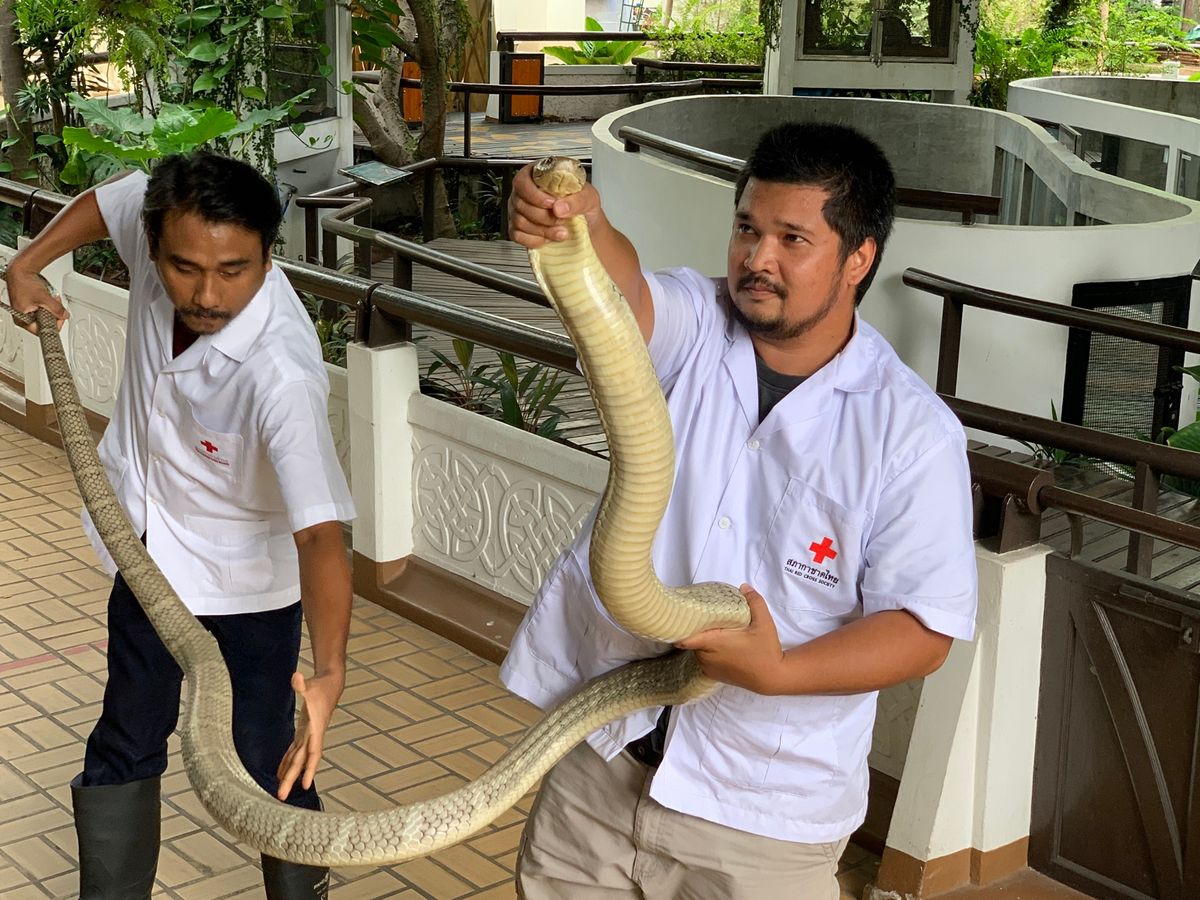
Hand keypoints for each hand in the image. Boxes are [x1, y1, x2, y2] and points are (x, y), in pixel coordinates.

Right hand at [4, 265, 66, 333]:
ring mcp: (25, 312)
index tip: (61, 318)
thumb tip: (64, 315)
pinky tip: (48, 298)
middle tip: (57, 306)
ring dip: (51, 309)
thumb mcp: (45, 298)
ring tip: (51, 299)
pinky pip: (41, 309)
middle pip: (44, 323)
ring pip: (44, 316)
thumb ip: (57, 309)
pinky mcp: (28, 306)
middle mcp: (22, 318)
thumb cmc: (25, 283)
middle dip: (54, 314)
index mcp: (22, 320)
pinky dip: (47, 305)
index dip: (54, 324)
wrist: (21, 270)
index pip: (43, 331)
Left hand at [275, 669, 343, 800]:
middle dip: (291, 779)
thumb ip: (301, 684)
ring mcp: (307, 736)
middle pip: (302, 761)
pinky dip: (287, 762)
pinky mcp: (303, 733)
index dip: (309, 769)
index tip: (305, 784)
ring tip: (279, 790)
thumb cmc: (321, 687)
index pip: (313, 752)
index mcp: (315, 728)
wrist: (331, 685)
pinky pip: (294, 751)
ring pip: (298, 759)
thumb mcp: (310, 685)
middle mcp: (312, 736)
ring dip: (289, 774)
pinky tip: (280, 772)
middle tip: (281, 796)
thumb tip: (296, 677)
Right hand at [508, 162, 604, 248]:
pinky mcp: (518, 229)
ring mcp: (518, 211)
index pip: (522, 181)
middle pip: (520, 204)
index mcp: (537, 176)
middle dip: (543, 216)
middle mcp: (524, 192)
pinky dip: (535, 240)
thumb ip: (578, 200)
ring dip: (542, 230)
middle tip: (561, 220)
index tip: (552, 203)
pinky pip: (518, 236)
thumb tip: (559, 208)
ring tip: (561, 231)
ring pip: (519, 222)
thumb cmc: (582, 206)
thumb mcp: (589, 197)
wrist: (586, 226)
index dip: (535, 195)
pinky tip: (548, 238)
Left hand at [675, 585, 786, 694]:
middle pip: (691, 639)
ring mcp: (708, 668)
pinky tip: (716, 644)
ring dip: (701, 640)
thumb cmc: (766, 650)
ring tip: (710, 629)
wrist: (772, 677)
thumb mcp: (764, 623)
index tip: (683, 615)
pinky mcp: (713, 675)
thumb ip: (754, 602)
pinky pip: (702, 659)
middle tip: (702, 617)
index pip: (685, 637)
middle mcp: (707, 657)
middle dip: (695, 629)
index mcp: (713, 642)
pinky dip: (706, 651)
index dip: (681, 626)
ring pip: (696, 649)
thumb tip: (743, 587)